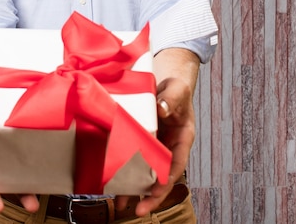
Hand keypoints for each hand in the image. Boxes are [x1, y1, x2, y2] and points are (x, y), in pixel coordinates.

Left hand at [123, 48, 199, 216]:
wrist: (166, 84)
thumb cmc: (176, 89)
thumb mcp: (177, 89)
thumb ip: (171, 99)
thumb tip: (162, 110)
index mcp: (182, 139)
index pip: (176, 165)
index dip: (166, 180)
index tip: (156, 192)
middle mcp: (169, 148)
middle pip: (162, 176)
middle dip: (151, 196)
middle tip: (139, 210)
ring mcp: (155, 147)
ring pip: (146, 172)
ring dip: (135, 189)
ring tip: (121, 204)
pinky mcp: (141, 143)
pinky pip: (133, 159)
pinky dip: (125, 170)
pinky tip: (113, 182)